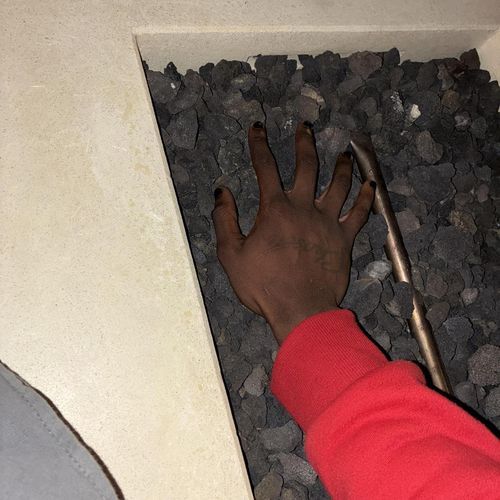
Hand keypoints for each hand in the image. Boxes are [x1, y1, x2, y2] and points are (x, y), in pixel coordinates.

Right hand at [212, 122, 374, 343]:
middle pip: (306, 166)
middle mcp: (303, 207)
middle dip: (304, 143)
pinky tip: (370, 185)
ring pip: (338, 184)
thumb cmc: (263, 285)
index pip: (265, 167)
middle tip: (305, 128)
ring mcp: (327, 221)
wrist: (300, 309)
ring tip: (344, 153)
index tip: (257, 128)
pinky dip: (365, 198)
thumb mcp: (231, 255)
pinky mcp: (344, 238)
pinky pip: (358, 213)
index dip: (258, 145)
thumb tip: (222, 192)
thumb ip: (225, 220)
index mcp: (274, 209)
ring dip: (341, 166)